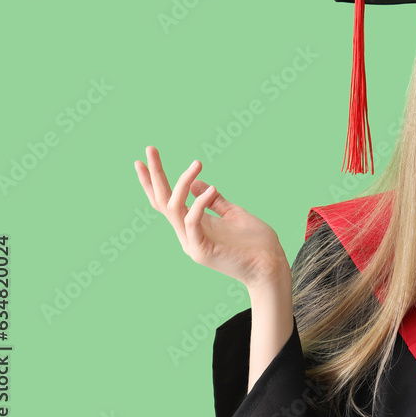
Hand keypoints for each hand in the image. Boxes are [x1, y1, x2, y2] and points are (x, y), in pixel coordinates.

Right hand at [133, 145, 288, 289]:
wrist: (270, 267)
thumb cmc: (256, 242)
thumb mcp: (233, 214)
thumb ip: (215, 201)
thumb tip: (197, 182)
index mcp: (193, 226)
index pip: (166, 202)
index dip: (154, 182)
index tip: (145, 159)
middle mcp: (187, 235)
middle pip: (162, 202)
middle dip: (155, 175)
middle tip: (150, 149)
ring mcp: (192, 243)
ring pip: (174, 208)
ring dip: (183, 183)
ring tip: (197, 164)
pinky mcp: (202, 250)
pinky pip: (191, 222)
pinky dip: (199, 203)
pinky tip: (212, 189)